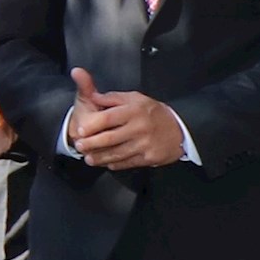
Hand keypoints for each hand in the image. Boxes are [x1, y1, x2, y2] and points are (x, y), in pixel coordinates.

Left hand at [65, 67, 183, 170]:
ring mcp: (145, 144)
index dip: (92, 125)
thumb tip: (93, 96)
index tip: (80, 131)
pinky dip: (115, 164)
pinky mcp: (149, 157)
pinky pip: (128, 162)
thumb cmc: (152, 112)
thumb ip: (112, 98)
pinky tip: (106, 163)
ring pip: (117, 153)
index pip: (108, 118)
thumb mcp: (135, 98)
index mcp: (134, 110)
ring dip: (100, 157)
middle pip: (110, 138)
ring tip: (88, 158)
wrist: (180, 128)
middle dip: (91, 144)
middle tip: (79, 146)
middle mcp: (139, 127)